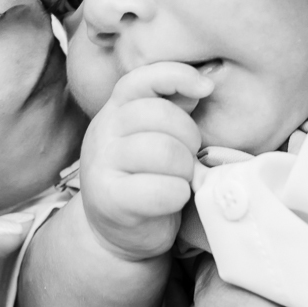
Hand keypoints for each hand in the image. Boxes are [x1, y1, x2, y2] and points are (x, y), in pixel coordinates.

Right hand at [80, 62, 209, 260]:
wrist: (115, 231)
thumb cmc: (146, 176)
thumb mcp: (155, 135)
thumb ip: (172, 108)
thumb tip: (202, 84)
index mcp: (117, 108)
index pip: (142, 78)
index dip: (177, 76)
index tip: (205, 89)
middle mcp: (103, 130)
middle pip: (160, 115)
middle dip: (189, 136)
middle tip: (191, 156)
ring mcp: (102, 164)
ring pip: (163, 151)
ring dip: (185, 168)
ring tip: (182, 178)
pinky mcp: (109, 199)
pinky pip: (159, 190)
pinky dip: (177, 194)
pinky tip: (175, 197)